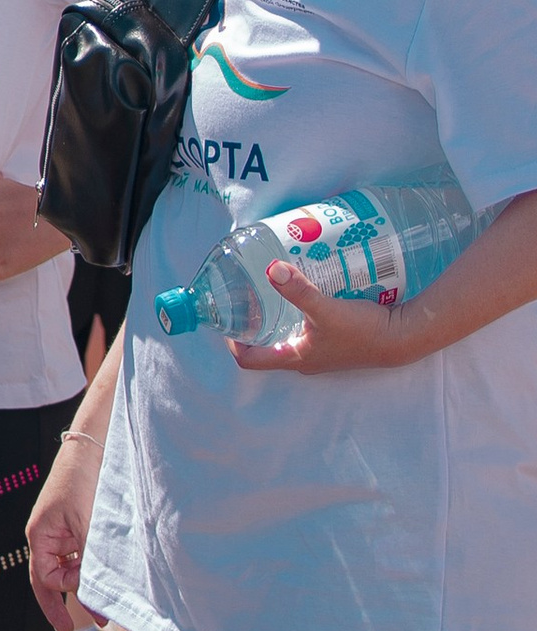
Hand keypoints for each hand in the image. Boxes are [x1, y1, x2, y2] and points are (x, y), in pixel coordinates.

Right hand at [26, 433, 102, 630]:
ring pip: (71, 569)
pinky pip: (82, 556)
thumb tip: (94, 605)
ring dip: (86, 585)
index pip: (44, 579)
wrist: (96, 449)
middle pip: (54, 578)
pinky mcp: (79, 526)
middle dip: (70, 601)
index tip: (75, 621)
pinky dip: (94, 569)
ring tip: (107, 608)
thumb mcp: (88, 528)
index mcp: (40, 535)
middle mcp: (48, 536)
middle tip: (88, 625)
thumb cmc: (83, 482)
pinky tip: (109, 579)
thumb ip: (89, 566)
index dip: (60, 600)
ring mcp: (64, 531)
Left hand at [230, 260, 417, 374]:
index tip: (227, 317)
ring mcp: (320, 351)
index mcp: (294, 359)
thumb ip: (299, 291)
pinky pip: (304, 328)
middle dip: (251, 323)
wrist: (403, 338)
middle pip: (264, 346)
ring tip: (265, 289)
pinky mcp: (333, 340)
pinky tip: (297, 291)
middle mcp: (304, 359)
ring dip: (273, 316)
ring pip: (285, 335)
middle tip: (243, 296)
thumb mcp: (326, 310)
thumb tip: (271, 269)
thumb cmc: (364, 331)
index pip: (249, 360)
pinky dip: (294, 313)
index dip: (232, 342)